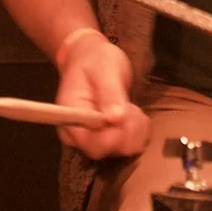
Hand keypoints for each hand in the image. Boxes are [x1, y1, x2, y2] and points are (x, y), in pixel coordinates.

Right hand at [52, 30, 148, 159]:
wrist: (93, 59)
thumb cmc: (95, 60)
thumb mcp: (104, 69)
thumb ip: (109, 93)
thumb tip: (115, 119)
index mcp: (71, 120)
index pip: (92, 145)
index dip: (114, 136)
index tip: (125, 112)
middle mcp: (80, 136)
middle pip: (110, 151)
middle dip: (128, 128)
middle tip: (128, 104)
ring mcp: (96, 140)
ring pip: (126, 149)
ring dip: (136, 127)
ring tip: (128, 105)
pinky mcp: (111, 140)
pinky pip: (134, 144)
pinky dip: (140, 129)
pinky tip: (132, 112)